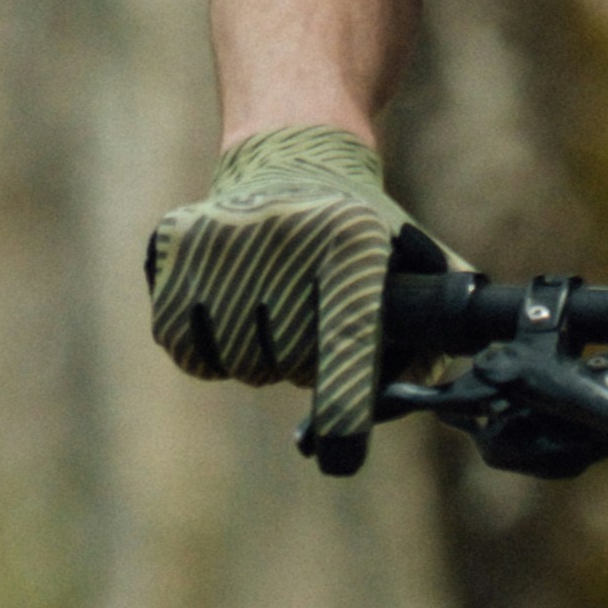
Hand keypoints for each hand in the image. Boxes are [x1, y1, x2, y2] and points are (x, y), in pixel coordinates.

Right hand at [146, 123, 430, 454]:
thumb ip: (433, 331)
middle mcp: (285, 234)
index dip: (344, 408)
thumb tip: (428, 400)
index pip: (344, 342)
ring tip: (272, 314)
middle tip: (308, 326)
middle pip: (288, 363)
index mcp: (352, 241)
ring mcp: (223, 238)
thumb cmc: (363, 230)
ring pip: (238, 361)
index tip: (339, 458)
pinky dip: (207, 352)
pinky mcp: (174, 244)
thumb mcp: (414, 260)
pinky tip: (228, 318)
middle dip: (302, 366)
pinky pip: (185, 346)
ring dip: (257, 359)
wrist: (294, 150)